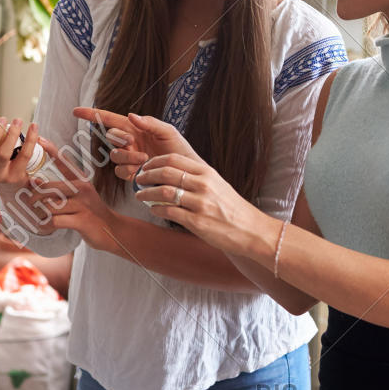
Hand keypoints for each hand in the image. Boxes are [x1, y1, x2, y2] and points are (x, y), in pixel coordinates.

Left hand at [27, 141, 121, 253]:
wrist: (112, 230)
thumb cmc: (91, 213)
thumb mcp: (78, 197)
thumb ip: (58, 189)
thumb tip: (35, 180)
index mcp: (81, 181)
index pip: (64, 162)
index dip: (52, 150)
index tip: (40, 139)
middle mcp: (82, 189)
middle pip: (49, 187)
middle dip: (34, 197)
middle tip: (29, 204)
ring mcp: (83, 205)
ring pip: (50, 206)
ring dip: (41, 214)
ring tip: (41, 219)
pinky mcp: (81, 221)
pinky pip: (54, 221)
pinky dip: (46, 225)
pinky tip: (47, 227)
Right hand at [72, 108, 200, 183]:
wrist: (186, 174)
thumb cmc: (180, 150)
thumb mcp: (168, 132)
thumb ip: (150, 123)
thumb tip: (130, 115)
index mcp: (136, 128)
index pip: (110, 119)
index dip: (92, 115)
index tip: (76, 111)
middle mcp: (129, 142)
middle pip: (111, 137)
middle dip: (119, 138)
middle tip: (133, 141)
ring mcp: (129, 158)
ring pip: (114, 155)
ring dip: (127, 156)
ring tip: (144, 159)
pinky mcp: (131, 173)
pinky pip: (120, 171)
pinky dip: (128, 170)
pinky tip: (140, 171)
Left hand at [133, 152, 276, 261]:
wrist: (250, 230)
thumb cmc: (231, 209)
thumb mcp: (217, 185)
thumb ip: (196, 177)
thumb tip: (170, 173)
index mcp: (207, 173)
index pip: (174, 159)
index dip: (154, 162)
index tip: (145, 167)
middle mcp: (203, 185)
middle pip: (165, 172)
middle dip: (146, 175)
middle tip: (138, 179)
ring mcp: (200, 203)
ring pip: (164, 192)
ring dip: (147, 193)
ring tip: (140, 196)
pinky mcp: (197, 222)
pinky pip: (169, 212)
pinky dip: (156, 209)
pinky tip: (153, 209)